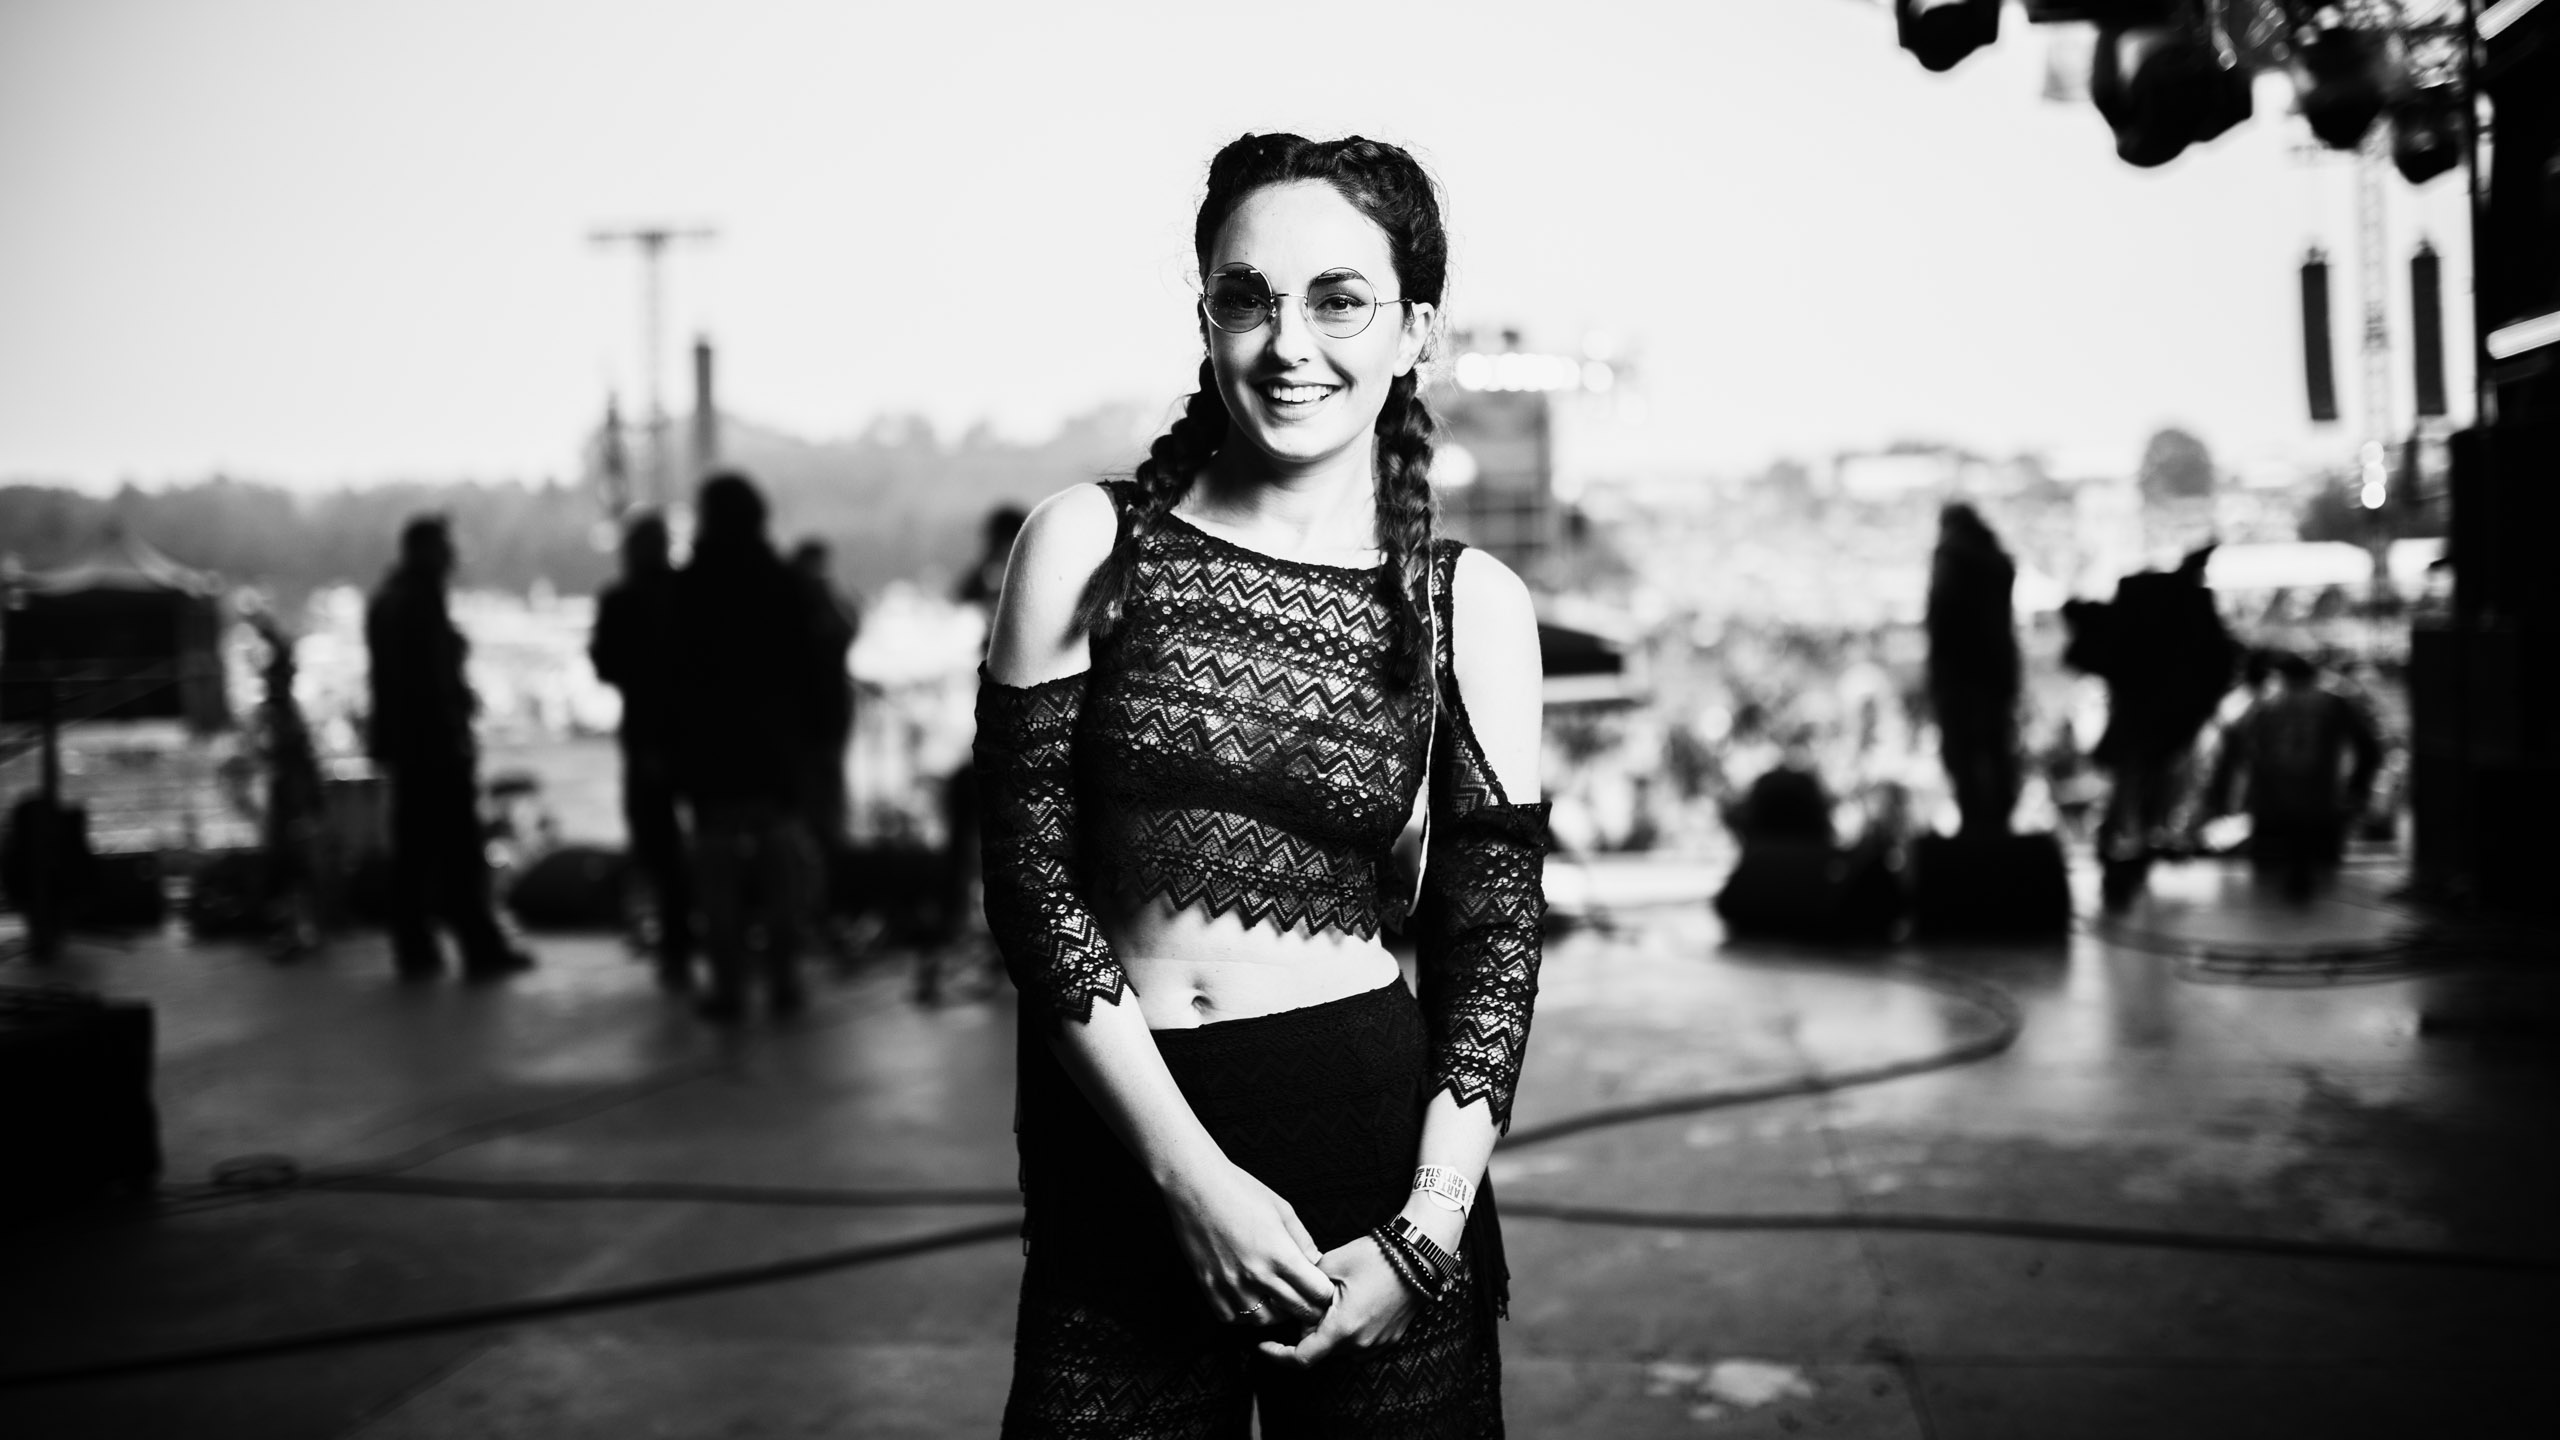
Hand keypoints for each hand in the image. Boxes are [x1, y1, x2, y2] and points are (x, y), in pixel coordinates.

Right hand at [1161, 1160, 1335, 1329]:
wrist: (1195, 1184)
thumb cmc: (1240, 1190)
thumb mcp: (1282, 1210)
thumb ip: (1303, 1241)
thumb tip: (1316, 1265)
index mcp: (1280, 1254)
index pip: (1317, 1293)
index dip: (1324, 1294)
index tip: (1322, 1289)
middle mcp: (1257, 1274)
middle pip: (1296, 1311)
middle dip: (1308, 1308)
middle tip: (1307, 1301)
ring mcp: (1230, 1283)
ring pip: (1263, 1321)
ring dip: (1275, 1313)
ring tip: (1276, 1298)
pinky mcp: (1208, 1285)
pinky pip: (1230, 1317)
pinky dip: (1242, 1314)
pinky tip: (1247, 1298)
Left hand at [1255, 1230, 1424, 1367]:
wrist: (1420, 1256)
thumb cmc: (1376, 1256)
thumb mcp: (1330, 1264)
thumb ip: (1305, 1287)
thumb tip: (1293, 1299)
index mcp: (1342, 1328)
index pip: (1301, 1358)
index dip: (1277, 1354)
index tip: (1263, 1344)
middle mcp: (1360, 1344)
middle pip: (1320, 1350)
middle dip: (1306, 1331)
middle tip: (1304, 1302)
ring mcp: (1377, 1344)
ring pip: (1338, 1347)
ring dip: (1327, 1331)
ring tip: (1332, 1298)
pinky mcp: (1389, 1339)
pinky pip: (1358, 1343)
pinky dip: (1346, 1330)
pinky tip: (1350, 1302)